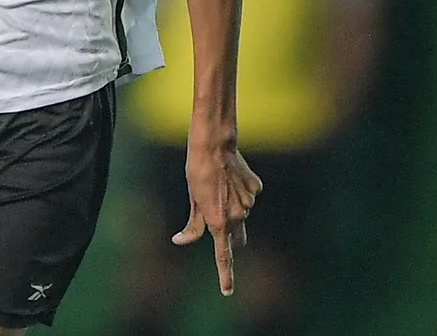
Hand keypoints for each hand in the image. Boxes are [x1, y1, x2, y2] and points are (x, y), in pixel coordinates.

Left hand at [174, 139, 261, 295]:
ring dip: (232, 206)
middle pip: (236, 236)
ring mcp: (249, 202)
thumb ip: (193, 225)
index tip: (227, 291)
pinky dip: (240, 190)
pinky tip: (231, 175)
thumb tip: (180, 240)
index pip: (223, 257)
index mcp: (218, 223)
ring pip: (242, 212)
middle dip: (229, 235)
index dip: (225, 276)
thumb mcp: (192, 200)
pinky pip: (248, 195)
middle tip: (217, 216)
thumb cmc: (197, 172)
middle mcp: (237, 216)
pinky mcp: (256, 188)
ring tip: (219, 184)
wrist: (214, 145)